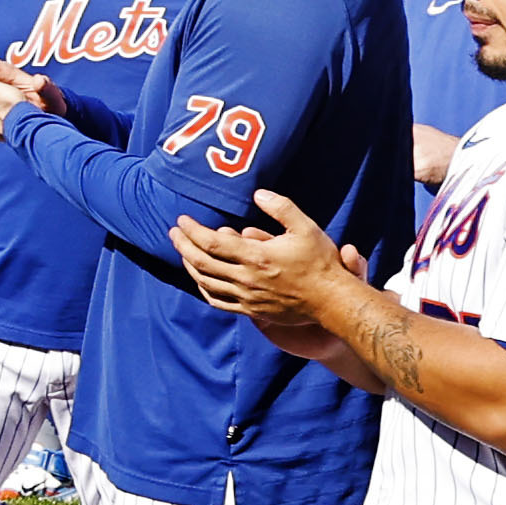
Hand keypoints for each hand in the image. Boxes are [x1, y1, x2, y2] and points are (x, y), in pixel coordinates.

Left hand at [171, 187, 348, 323]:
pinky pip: (218, 301)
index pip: (211, 243)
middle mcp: (246, 278)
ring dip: (189, 265)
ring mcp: (246, 297)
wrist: (332, 301)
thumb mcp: (306, 227)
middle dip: (182, 246)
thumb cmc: (320, 263)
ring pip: (206, 282)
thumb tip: (258, 194)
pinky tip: (201, 279)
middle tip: (173, 232)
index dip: (192, 231)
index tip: (181, 220)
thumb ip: (281, 208)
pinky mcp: (251, 310)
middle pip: (201, 262)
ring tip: (183, 252)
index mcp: (256, 257)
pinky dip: (203, 288)